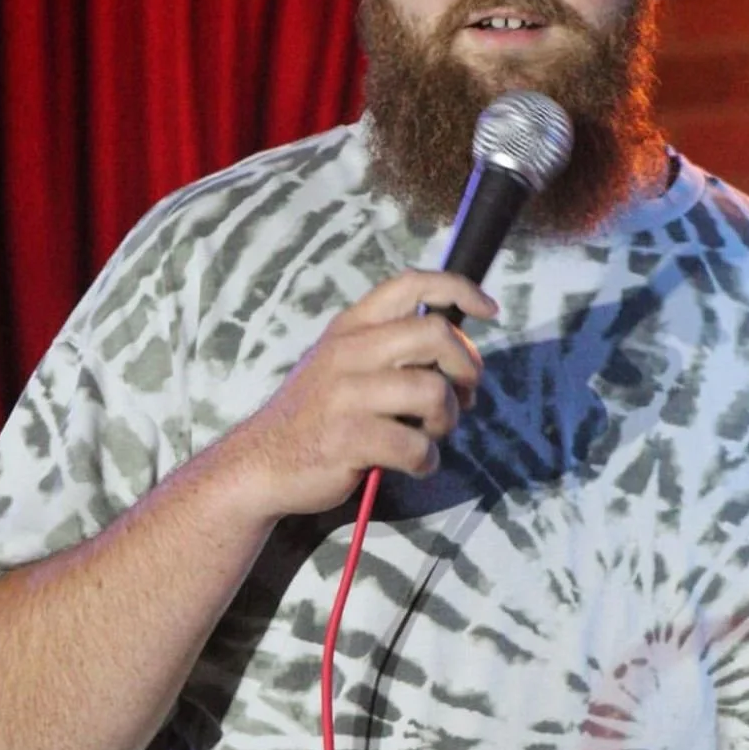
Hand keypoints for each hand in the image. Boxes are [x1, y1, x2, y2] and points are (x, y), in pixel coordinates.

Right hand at [236, 268, 496, 518]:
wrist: (259, 462)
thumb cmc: (315, 415)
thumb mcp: (340, 364)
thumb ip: (388, 349)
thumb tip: (457, 354)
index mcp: (350, 327)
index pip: (411, 285)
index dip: (459, 289)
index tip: (489, 310)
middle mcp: (348, 352)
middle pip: (435, 334)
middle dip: (466, 367)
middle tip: (464, 395)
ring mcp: (346, 395)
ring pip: (433, 392)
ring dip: (447, 420)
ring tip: (429, 435)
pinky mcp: (348, 439)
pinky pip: (416, 446)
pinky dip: (426, 461)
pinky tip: (413, 465)